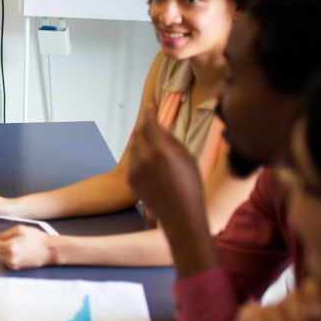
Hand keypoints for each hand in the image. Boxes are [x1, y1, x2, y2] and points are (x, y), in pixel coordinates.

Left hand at [0, 225, 57, 269]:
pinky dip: (0, 255)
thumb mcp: (18, 230)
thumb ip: (2, 235)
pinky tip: (3, 249)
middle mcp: (9, 258)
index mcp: (9, 247)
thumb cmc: (36, 238)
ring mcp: (12, 264)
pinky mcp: (15, 267)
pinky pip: (2, 260)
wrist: (50, 250)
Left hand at [128, 103, 204, 228]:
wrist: (180, 214)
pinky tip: (152, 168)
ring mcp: (136, 169)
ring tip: (157, 153)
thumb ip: (172, 141)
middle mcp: (146, 157)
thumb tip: (161, 129)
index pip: (151, 124)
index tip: (149, 107)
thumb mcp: (187, 158)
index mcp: (163, 150)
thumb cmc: (190, 185)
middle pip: (139, 133)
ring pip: (134, 147)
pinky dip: (140, 159)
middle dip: (146, 128)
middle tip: (152, 127)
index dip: (150, 113)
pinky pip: (133, 162)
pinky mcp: (130, 179)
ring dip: (143, 144)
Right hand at [237, 278, 320, 320]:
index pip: (312, 288)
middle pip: (293, 299)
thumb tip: (318, 307)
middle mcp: (287, 307)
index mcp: (309, 309)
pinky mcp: (246, 319)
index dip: (313, 297)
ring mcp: (265, 310)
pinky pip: (253, 318)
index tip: (318, 313)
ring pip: (273, 310)